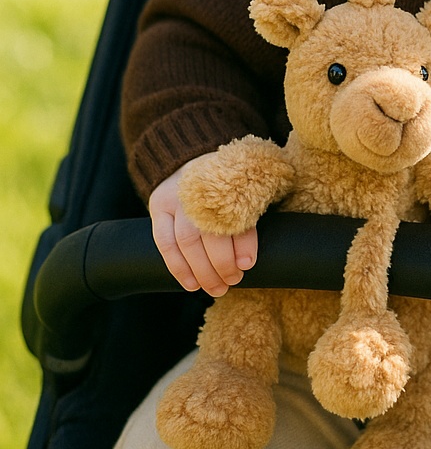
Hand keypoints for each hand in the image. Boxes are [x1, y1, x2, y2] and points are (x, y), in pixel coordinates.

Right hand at [148, 160, 257, 296]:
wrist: (188, 160)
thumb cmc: (223, 185)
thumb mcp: (241, 188)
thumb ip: (251, 211)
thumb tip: (253, 259)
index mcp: (226, 180)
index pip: (236, 214)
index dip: (243, 243)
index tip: (248, 264)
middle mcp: (199, 189)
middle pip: (210, 231)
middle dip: (222, 263)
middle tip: (232, 281)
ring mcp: (175, 197)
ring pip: (186, 241)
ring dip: (202, 271)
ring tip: (216, 288)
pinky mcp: (158, 206)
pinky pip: (165, 242)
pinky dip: (178, 267)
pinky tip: (191, 284)